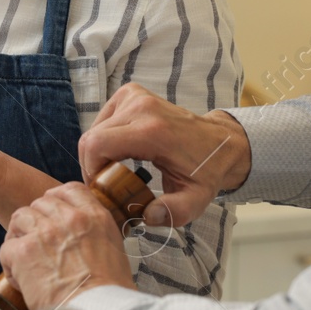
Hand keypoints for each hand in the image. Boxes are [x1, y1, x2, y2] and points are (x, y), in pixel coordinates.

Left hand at [0, 183, 135, 309]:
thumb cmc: (109, 295)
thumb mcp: (114, 253)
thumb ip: (97, 237)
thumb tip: (85, 242)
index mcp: (94, 217)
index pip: (70, 189)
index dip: (56, 198)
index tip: (51, 212)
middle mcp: (69, 218)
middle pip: (40, 203)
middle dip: (36, 220)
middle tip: (35, 243)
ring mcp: (45, 232)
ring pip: (20, 218)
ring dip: (19, 236)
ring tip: (24, 260)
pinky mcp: (24, 251)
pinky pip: (6, 248)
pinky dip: (10, 265)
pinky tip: (20, 280)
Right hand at [79, 83, 250, 226]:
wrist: (219, 142)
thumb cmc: (205, 171)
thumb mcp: (196, 199)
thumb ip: (173, 213)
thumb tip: (146, 216)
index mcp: (152, 132)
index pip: (97, 144)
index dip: (90, 169)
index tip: (102, 188)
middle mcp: (141, 108)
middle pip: (91, 137)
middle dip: (92, 164)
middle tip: (105, 184)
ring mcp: (135, 96)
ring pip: (94, 128)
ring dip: (97, 152)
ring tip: (112, 170)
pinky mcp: (132, 93)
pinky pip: (103, 118)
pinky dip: (104, 137)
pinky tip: (118, 151)